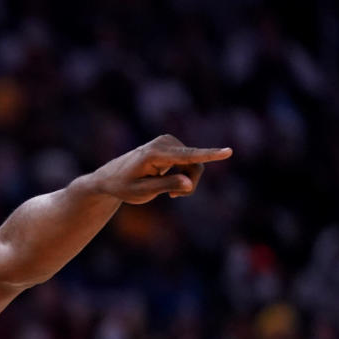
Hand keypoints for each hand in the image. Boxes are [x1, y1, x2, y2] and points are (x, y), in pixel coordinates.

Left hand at [89, 134, 231, 204]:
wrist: (110, 177)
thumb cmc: (124, 186)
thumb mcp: (141, 192)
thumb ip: (166, 186)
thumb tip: (188, 183)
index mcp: (154, 155)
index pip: (186, 156)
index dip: (209, 155)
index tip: (228, 152)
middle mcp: (163, 143)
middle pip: (194, 164)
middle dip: (189, 183)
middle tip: (175, 198)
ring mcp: (168, 140)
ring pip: (194, 163)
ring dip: (186, 180)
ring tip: (170, 192)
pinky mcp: (172, 143)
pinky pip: (189, 160)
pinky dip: (183, 174)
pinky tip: (167, 180)